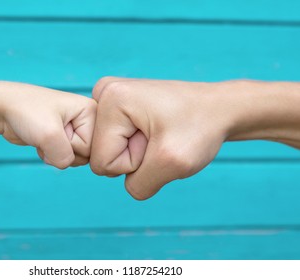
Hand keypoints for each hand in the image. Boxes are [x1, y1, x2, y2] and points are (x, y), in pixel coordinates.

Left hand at [0, 81, 95, 172]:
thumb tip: (66, 165)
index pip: (92, 146)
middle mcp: (86, 119)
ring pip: (75, 158)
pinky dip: (50, 155)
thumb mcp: (49, 136)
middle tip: (49, 134)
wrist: (1, 108)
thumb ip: (66, 157)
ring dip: (55, 154)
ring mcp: (74, 128)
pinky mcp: (62, 137)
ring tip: (43, 136)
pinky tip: (40, 141)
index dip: (71, 145)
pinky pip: (64, 158)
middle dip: (63, 151)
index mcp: (91, 110)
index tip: (57, 128)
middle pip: (86, 154)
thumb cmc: (25, 112)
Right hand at [90, 77, 233, 199]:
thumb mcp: (171, 164)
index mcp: (111, 98)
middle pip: (101, 156)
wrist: (219, 109)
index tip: (157, 141)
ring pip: (109, 152)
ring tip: (159, 134)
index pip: (102, 161)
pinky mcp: (118, 107)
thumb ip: (138, 185)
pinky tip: (155, 131)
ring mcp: (110, 98)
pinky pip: (116, 143)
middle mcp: (104, 93)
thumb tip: (127, 184)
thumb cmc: (200, 127)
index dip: (134, 163)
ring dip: (137, 153)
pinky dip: (138, 146)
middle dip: (134, 157)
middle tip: (159, 138)